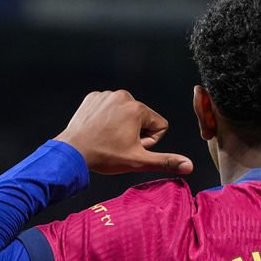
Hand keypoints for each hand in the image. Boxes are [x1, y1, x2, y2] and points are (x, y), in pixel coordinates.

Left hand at [55, 90, 192, 174]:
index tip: (132, 146)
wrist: (72, 151)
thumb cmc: (105, 156)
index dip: (150, 141)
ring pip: (126, 113)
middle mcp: (124, 96)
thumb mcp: (139, 161)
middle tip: (118, 144)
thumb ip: (166, 161)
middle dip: (136, 132)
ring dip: (122, 126)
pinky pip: (109, 108)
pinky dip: (107, 119)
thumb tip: (189, 166)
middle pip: (143, 118)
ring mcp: (106, 95)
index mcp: (138, 108)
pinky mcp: (93, 97)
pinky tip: (98, 130)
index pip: (160, 125)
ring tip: (107, 138)